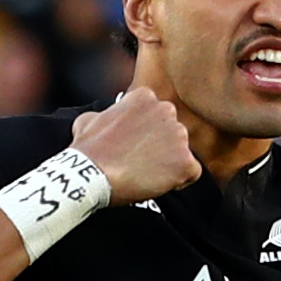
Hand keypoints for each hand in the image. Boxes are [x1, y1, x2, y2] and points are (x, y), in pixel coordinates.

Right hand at [71, 87, 202, 202]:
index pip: (156, 115)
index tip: (134, 145)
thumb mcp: (89, 119)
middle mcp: (167, 110)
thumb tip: (109, 117)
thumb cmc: (88, 149)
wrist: (91, 175)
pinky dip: (180, 180)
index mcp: (145, 97)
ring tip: (146, 173)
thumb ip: (109, 113)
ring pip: (182, 151)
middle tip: (140, 161)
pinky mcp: (186, 161)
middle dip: (160, 146)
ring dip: (169, 162)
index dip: (146, 133)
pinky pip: (192, 172)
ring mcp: (178, 136)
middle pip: (172, 131)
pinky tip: (159, 183)